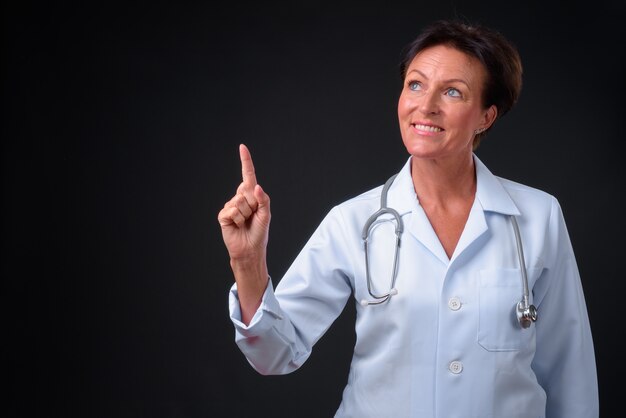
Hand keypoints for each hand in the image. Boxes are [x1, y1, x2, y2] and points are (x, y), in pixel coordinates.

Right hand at [218, 144, 270, 262]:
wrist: (250, 249)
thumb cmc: (259, 232)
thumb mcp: (266, 214)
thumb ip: (263, 199)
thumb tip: (256, 186)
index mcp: (251, 195)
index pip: (248, 175)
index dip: (245, 161)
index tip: (242, 147)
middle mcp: (240, 198)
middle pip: (246, 191)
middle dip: (253, 205)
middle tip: (253, 217)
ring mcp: (230, 206)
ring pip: (239, 202)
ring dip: (246, 215)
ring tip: (246, 223)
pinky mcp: (223, 215)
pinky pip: (232, 211)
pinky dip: (238, 219)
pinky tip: (237, 225)